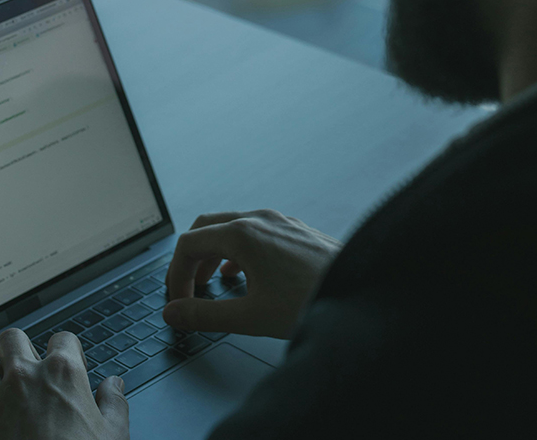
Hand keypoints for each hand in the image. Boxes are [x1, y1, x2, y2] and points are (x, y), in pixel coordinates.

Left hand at [0, 328, 128, 439]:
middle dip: (17, 349)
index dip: (67, 350)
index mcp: (63, 373)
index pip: (63, 338)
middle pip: (12, 338)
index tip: (68, 365)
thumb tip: (114, 385)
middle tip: (25, 367)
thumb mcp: (113, 432)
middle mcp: (24, 378)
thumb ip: (114, 402)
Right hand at [164, 209, 341, 338]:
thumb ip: (205, 316)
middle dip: (191, 260)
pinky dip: (237, 250)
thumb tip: (174, 313)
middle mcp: (259, 219)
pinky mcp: (294, 230)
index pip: (188, 244)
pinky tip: (243, 274)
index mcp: (243, 234)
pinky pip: (254, 231)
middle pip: (205, 228)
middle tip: (188, 289)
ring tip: (210, 283)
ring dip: (213, 254)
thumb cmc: (313, 301)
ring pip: (230, 227)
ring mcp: (279, 221)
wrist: (362, 292)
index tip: (179, 302)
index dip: (176, 275)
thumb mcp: (250, 316)